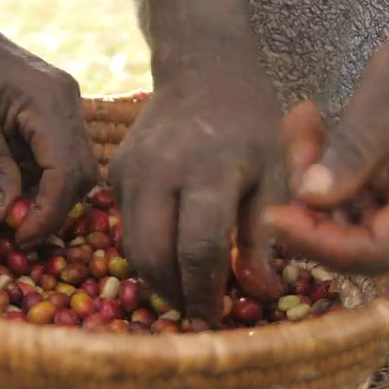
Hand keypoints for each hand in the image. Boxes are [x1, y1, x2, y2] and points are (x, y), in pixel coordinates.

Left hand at [0, 0, 97, 247]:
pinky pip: (63, 158)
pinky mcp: (58, 115)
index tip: (18, 238)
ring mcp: (68, 108)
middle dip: (53, 210)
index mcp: (48, 100)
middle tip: (15, 235)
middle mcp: (69, 104)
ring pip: (77, 169)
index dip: (48, 212)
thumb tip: (4, 217)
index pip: (66, 171)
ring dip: (49, 198)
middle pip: (81, 174)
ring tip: (11, 216)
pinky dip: (43, 183)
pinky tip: (13, 193)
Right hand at [109, 49, 284, 324]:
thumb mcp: (274, 174)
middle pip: (155, 255)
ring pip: (133, 247)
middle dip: (175, 295)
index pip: (199, 249)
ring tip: (186, 293)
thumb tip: (261, 293)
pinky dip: (147, 249)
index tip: (217, 318)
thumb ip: (263, 236)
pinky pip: (126, 226)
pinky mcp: (114, 173)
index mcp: (208, 170)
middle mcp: (160, 171)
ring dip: (158, 279)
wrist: (204, 71)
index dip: (206, 292)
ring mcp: (131, 171)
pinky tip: (174, 254)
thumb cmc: (251, 125)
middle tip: (197, 314)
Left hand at [263, 0, 388, 274]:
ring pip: (354, 216)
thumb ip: (354, 148)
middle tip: (292, 140)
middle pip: (360, 240)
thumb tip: (309, 199)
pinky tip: (314, 125)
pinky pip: (361, 192)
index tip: (273, 213)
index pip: (377, 251)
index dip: (319, 243)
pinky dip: (332, 165)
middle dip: (312, 204)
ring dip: (317, 178)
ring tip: (302, 121)